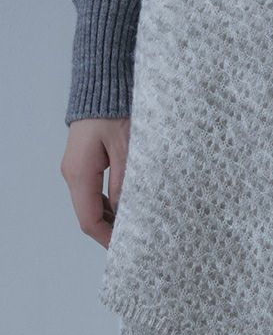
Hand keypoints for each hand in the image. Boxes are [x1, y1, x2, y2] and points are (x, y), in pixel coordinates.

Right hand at [60, 117, 129, 248]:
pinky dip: (110, 202)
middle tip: (137, 240)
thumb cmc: (114, 113)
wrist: (101, 86)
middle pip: (89, 214)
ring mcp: (76, 168)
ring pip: (92, 203)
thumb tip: (128, 213)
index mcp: (80, 174)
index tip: (127, 248)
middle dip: (111, 230)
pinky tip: (129, 205)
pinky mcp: (85, 162)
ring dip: (112, 217)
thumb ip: (126, 182)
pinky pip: (95, 190)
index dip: (107, 238)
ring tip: (137, 225)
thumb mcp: (127, 149)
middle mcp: (73, 174)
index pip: (89, 219)